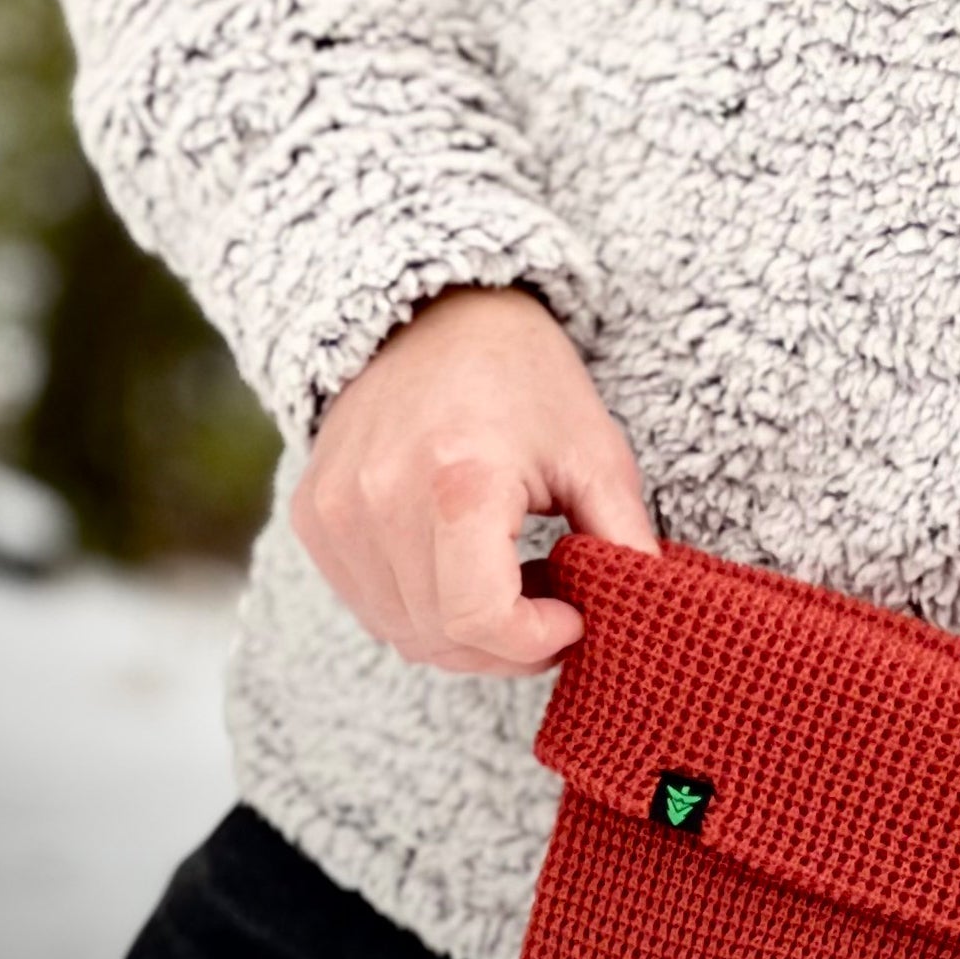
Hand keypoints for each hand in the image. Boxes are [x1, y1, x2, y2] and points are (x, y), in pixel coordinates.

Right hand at [290, 284, 657, 677]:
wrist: (434, 312)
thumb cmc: (524, 375)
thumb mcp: (594, 449)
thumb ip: (623, 537)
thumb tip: (645, 611)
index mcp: (459, 481)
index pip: (481, 620)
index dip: (535, 642)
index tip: (573, 616)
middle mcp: (382, 500)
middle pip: (442, 637)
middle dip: (508, 645)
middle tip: (551, 606)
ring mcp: (337, 512)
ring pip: (403, 632)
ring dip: (464, 633)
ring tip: (510, 582)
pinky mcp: (314, 517)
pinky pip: (370, 605)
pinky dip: (421, 608)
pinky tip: (460, 568)